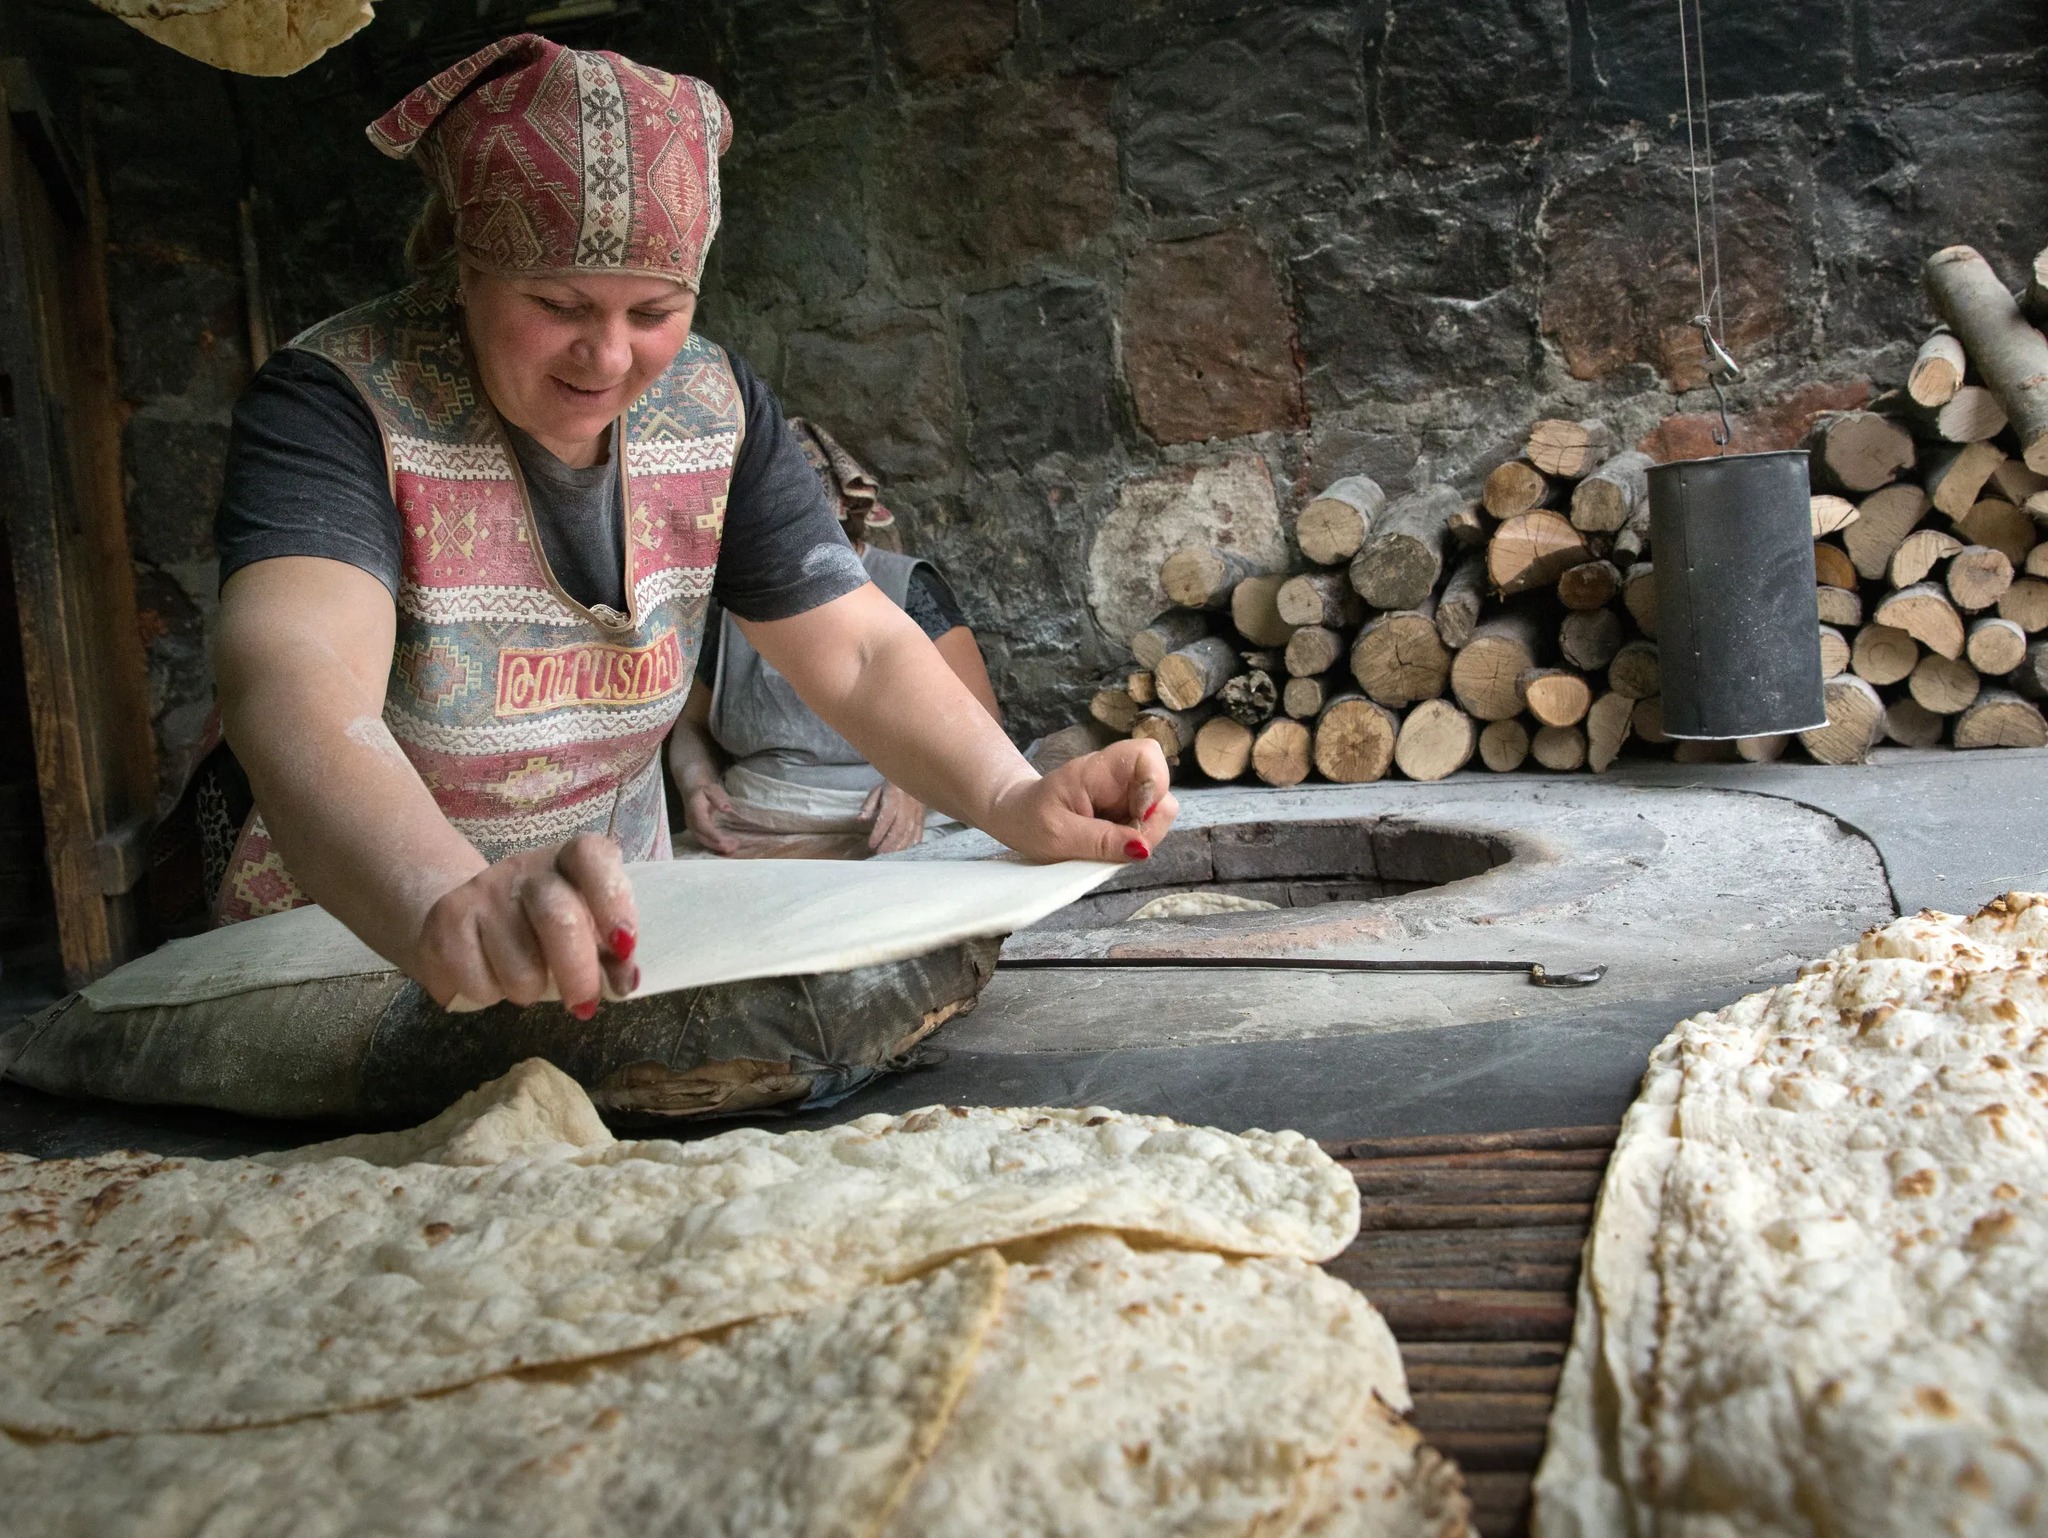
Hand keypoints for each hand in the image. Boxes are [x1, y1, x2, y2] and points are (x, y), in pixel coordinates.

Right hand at [411, 834, 638, 1014]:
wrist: (469, 915)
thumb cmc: (543, 927)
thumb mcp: (584, 927)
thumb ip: (610, 951)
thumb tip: (626, 981)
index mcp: (570, 860)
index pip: (591, 858)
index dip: (612, 900)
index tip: (624, 946)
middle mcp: (525, 868)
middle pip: (557, 918)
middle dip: (578, 973)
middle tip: (584, 1004)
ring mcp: (480, 892)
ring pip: (519, 967)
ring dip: (530, 991)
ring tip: (525, 980)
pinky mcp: (444, 923)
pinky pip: (479, 984)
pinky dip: (491, 996)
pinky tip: (490, 977)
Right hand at [683, 779, 740, 856]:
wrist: (694, 793)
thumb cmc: (705, 791)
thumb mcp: (712, 789)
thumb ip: (718, 798)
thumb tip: (727, 808)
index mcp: (694, 811)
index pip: (702, 825)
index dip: (712, 834)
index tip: (723, 840)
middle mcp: (692, 822)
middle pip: (702, 837)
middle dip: (717, 844)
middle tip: (733, 847)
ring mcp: (693, 829)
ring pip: (704, 842)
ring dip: (718, 847)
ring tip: (733, 848)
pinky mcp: (698, 832)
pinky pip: (706, 842)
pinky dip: (716, 846)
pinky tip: (728, 847)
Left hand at [861, 781, 926, 853]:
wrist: (913, 775)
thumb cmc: (892, 784)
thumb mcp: (877, 790)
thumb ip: (869, 805)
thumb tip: (860, 819)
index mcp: (894, 798)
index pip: (885, 819)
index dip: (878, 833)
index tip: (871, 844)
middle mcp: (906, 806)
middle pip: (899, 829)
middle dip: (889, 844)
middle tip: (880, 854)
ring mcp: (916, 811)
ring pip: (910, 832)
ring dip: (900, 846)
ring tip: (891, 856)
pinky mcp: (923, 815)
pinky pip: (920, 831)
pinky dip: (913, 843)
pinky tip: (907, 851)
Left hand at [982, 739, 1177, 864]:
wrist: (1016, 817)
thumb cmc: (1029, 819)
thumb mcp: (1058, 836)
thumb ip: (1100, 841)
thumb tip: (1143, 849)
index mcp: (1098, 770)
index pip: (1146, 754)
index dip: (1154, 784)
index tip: (1135, 817)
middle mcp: (1118, 776)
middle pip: (1162, 789)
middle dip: (1150, 823)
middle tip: (1120, 844)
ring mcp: (1125, 793)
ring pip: (1159, 811)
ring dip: (1143, 835)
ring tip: (1108, 845)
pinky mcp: (1127, 810)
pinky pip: (1147, 825)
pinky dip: (1135, 840)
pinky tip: (1110, 844)